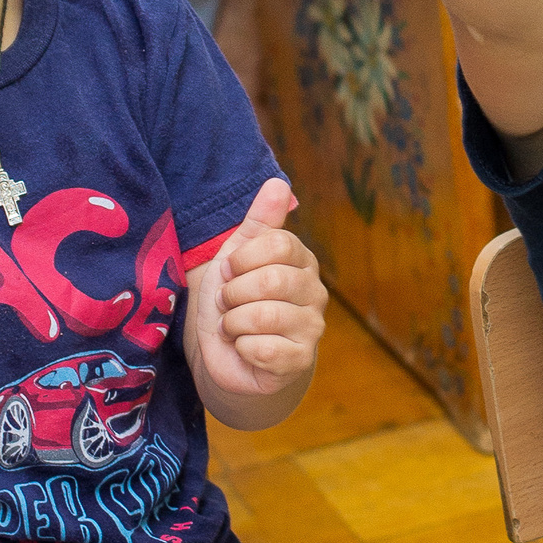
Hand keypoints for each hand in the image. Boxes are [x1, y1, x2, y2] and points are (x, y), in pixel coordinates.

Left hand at [187, 179, 325, 397]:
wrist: (229, 358)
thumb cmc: (236, 302)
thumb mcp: (238, 256)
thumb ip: (259, 221)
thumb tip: (277, 181)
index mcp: (302, 261)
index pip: (278, 244)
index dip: (242, 258)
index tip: (229, 271)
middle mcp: (315, 292)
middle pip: (271, 279)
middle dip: (234, 293)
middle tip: (228, 303)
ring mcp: (311, 328)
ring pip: (264, 315)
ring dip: (233, 322)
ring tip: (233, 326)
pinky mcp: (298, 361)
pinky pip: (263, 348)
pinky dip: (240, 348)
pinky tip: (244, 348)